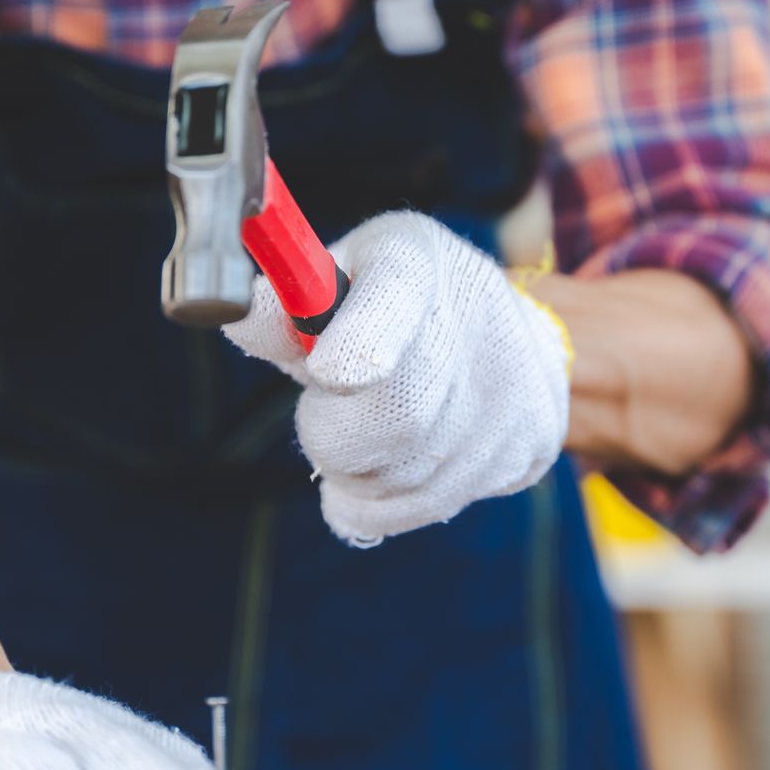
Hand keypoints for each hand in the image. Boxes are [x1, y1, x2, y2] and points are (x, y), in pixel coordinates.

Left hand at [224, 211, 569, 544]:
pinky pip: (423, 508)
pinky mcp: (526, 451)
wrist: (506, 334)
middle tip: (328, 409)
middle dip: (335, 432)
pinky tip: (385, 465)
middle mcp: (479, 323)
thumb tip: (243, 321)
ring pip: (399, 479)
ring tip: (362, 429)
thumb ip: (286, 307)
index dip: (363, 339)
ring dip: (356, 470)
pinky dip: (383, 500)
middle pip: (396, 416)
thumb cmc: (390, 306)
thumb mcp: (336, 281)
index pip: (395, 297)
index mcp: (415, 261)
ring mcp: (512, 397)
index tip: (330, 372)